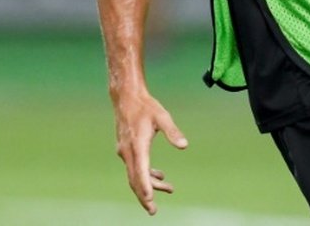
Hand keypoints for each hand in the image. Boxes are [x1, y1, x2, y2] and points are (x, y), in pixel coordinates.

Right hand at [112, 90, 187, 214]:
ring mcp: (125, 152)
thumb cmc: (146, 107)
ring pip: (135, 175)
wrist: (126, 98)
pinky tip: (160, 175)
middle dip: (144, 196)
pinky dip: (146, 174)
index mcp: (137, 145)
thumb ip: (173, 131)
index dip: (145, 186)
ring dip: (149, 185)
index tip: (149, 199)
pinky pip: (135, 167)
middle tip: (153, 211)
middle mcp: (128, 152)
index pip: (139, 170)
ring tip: (168, 190)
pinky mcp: (126, 150)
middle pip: (134, 179)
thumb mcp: (162, 116)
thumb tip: (184, 146)